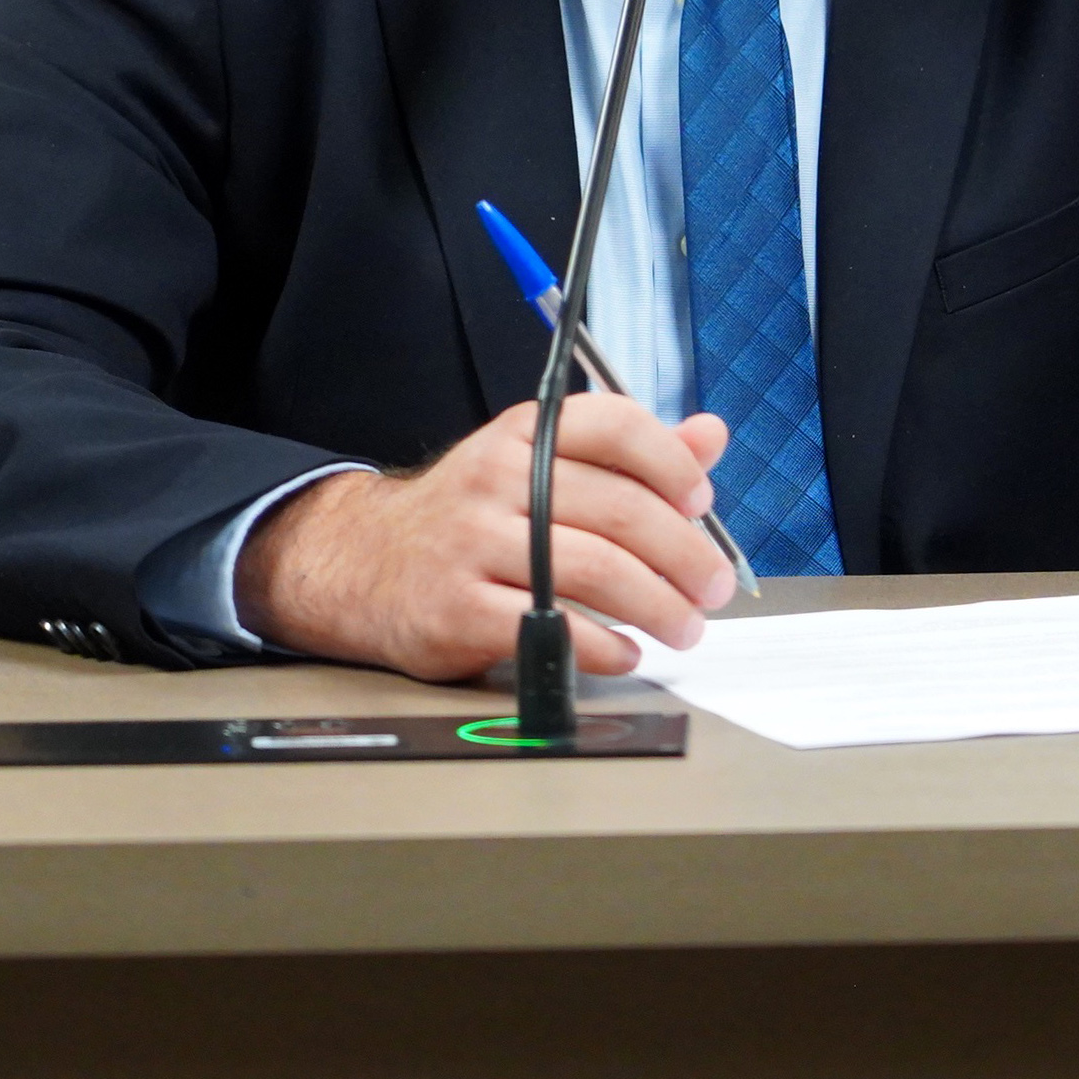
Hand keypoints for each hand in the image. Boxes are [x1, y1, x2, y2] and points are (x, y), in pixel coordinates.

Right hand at [234, 395, 737, 681]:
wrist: (365, 563)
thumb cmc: (474, 516)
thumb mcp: (539, 465)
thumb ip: (628, 455)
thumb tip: (710, 435)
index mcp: (524, 433)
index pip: (614, 426)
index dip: (672, 464)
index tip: (702, 502)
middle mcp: (498, 478)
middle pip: (620, 509)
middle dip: (685, 554)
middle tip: (713, 586)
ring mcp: (474, 543)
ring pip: (595, 570)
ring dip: (658, 605)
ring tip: (684, 626)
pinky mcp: (459, 608)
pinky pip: (551, 627)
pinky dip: (603, 646)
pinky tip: (624, 652)